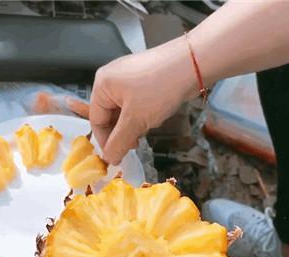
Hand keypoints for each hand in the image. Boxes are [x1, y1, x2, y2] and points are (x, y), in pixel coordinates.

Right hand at [89, 37, 195, 164]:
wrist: (193, 64)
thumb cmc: (158, 90)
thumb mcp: (135, 121)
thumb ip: (119, 143)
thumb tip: (108, 160)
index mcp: (102, 85)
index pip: (96, 120)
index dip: (105, 141)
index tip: (117, 157)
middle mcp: (111, 79)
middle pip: (109, 115)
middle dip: (120, 133)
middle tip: (134, 146)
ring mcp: (128, 77)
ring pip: (123, 111)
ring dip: (132, 126)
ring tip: (145, 132)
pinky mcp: (144, 78)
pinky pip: (135, 103)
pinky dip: (141, 115)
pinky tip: (153, 119)